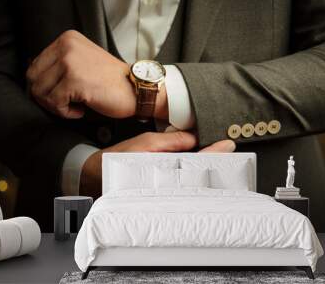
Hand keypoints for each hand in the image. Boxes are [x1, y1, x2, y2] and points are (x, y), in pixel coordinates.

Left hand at [26, 30, 168, 119]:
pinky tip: (81, 110)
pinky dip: (66, 113)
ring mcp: (70, 62)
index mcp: (67, 40)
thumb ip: (60, 65)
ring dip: (56, 106)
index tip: (62, 94)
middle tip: (66, 103)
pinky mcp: (74, 80)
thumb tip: (36, 81)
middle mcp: (66, 47)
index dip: (45, 86)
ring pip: (40, 92)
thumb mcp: (83, 61)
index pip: (35, 66)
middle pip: (33, 79)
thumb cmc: (112, 81)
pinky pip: (54, 103)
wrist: (136, 90)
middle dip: (47, 97)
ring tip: (75, 106)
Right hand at [79, 131, 235, 197]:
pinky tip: (197, 158)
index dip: (215, 154)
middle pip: (199, 173)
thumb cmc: (116, 162)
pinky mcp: (159, 184)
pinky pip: (181, 175)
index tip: (227, 145)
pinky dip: (191, 166)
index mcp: (166, 174)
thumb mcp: (143, 143)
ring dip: (205, 164)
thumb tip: (192, 138)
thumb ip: (169, 142)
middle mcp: (168, 184)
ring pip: (191, 176)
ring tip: (218, 152)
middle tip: (227, 149)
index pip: (197, 164)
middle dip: (215, 162)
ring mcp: (165, 186)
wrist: (96, 176)